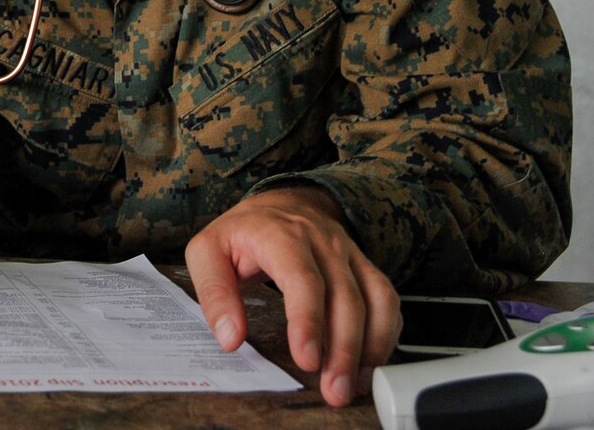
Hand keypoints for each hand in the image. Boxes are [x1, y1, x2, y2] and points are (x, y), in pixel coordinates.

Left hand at [184, 186, 400, 407]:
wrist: (280, 203)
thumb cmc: (242, 231)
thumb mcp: (206, 250)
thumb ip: (214, 292)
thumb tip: (229, 337)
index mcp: (281, 234)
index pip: (303, 278)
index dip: (308, 321)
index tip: (306, 359)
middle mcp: (323, 242)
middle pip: (345, 297)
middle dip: (342, 350)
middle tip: (333, 389)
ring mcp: (349, 253)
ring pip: (375, 300)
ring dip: (369, 348)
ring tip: (352, 385)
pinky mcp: (365, 267)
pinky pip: (387, 301)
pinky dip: (385, 335)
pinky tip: (370, 363)